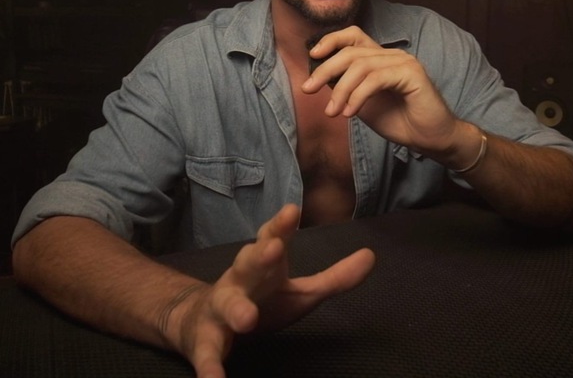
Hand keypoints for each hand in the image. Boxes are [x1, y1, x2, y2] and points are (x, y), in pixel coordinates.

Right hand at [168, 204, 374, 377]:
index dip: (280, 226)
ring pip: (226, 303)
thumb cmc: (261, 300)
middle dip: (259, 255)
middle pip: (247, 263)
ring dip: (235, 308)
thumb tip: (371, 255)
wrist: (199, 320)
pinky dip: (210, 367)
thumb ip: (335, 277)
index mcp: (264, 266)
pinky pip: (207, 353)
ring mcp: (221, 308)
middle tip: (273, 248)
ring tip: (247, 318)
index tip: (291, 211)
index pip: (271, 238)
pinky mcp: (206, 340)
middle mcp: (240, 280)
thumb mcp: (300, 290)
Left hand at [301, 26, 468, 158]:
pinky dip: (358, 96)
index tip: (311, 56)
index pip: (353, 36)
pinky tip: (350, 113)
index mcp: (380, 58)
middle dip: (325, 70)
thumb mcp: (363, 103)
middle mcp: (392, 55)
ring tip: (332, 112)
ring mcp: (403, 62)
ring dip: (341, 90)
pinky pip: (376, 79)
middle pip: (351, 51)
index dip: (331, 40)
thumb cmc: (400, 121)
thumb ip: (346, 88)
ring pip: (360, 65)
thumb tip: (320, 77)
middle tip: (308, 89)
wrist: (431, 139)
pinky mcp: (412, 74)